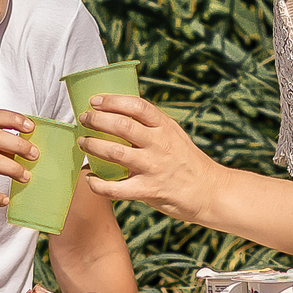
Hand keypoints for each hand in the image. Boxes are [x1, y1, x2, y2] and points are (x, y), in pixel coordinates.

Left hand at [80, 96, 230, 223]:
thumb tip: (120, 112)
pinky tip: (91, 179)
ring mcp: (153, 167)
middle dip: (97, 120)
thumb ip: (151, 125)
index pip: (137, 106)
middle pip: (122, 126)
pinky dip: (98, 184)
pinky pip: (116, 188)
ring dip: (93, 146)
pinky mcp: (149, 190)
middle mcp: (159, 144)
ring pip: (115, 153)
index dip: (113, 101)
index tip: (95, 101)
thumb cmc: (187, 161)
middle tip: (84, 119)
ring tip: (82, 143)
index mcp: (165, 127)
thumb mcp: (174, 134)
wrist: (209, 191)